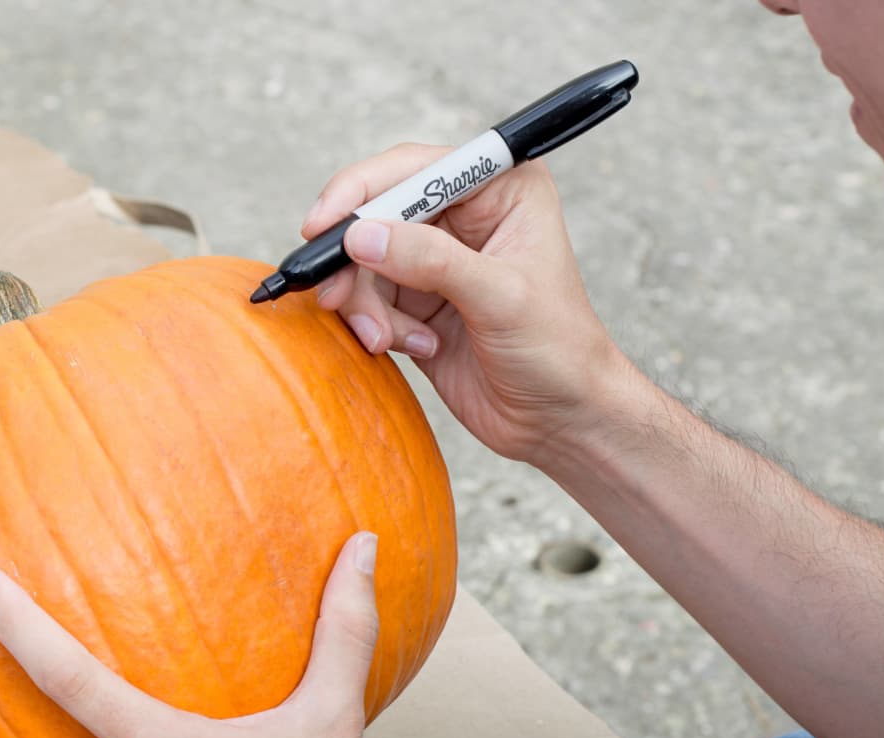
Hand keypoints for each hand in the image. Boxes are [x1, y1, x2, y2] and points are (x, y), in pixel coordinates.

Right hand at [304, 144, 632, 467]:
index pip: (415, 170)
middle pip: (378, 215)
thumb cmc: (558, 351)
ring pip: (366, 262)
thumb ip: (430, 261)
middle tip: (336, 296)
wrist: (560, 421)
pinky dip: (378, 326)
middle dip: (356, 260)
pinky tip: (420, 347)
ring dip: (366, 303)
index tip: (323, 225)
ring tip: (386, 339)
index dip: (363, 192)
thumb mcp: (500, 298)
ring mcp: (438, 261)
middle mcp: (466, 217)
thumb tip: (361, 236)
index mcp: (500, 191)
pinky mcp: (418, 303)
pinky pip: (370, 300)